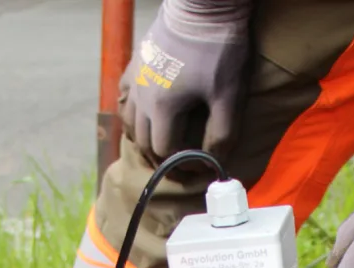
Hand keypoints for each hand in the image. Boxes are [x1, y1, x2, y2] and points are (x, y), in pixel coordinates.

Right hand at [120, 0, 251, 161]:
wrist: (203, 6)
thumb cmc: (219, 49)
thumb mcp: (228, 96)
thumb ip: (222, 135)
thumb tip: (213, 162)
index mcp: (162, 108)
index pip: (164, 151)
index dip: (181, 164)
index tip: (197, 165)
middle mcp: (141, 97)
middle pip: (144, 141)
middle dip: (161, 156)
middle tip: (180, 161)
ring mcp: (136, 79)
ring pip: (129, 122)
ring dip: (144, 138)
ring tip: (162, 142)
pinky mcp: (136, 62)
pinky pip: (124, 96)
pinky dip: (132, 112)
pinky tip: (145, 114)